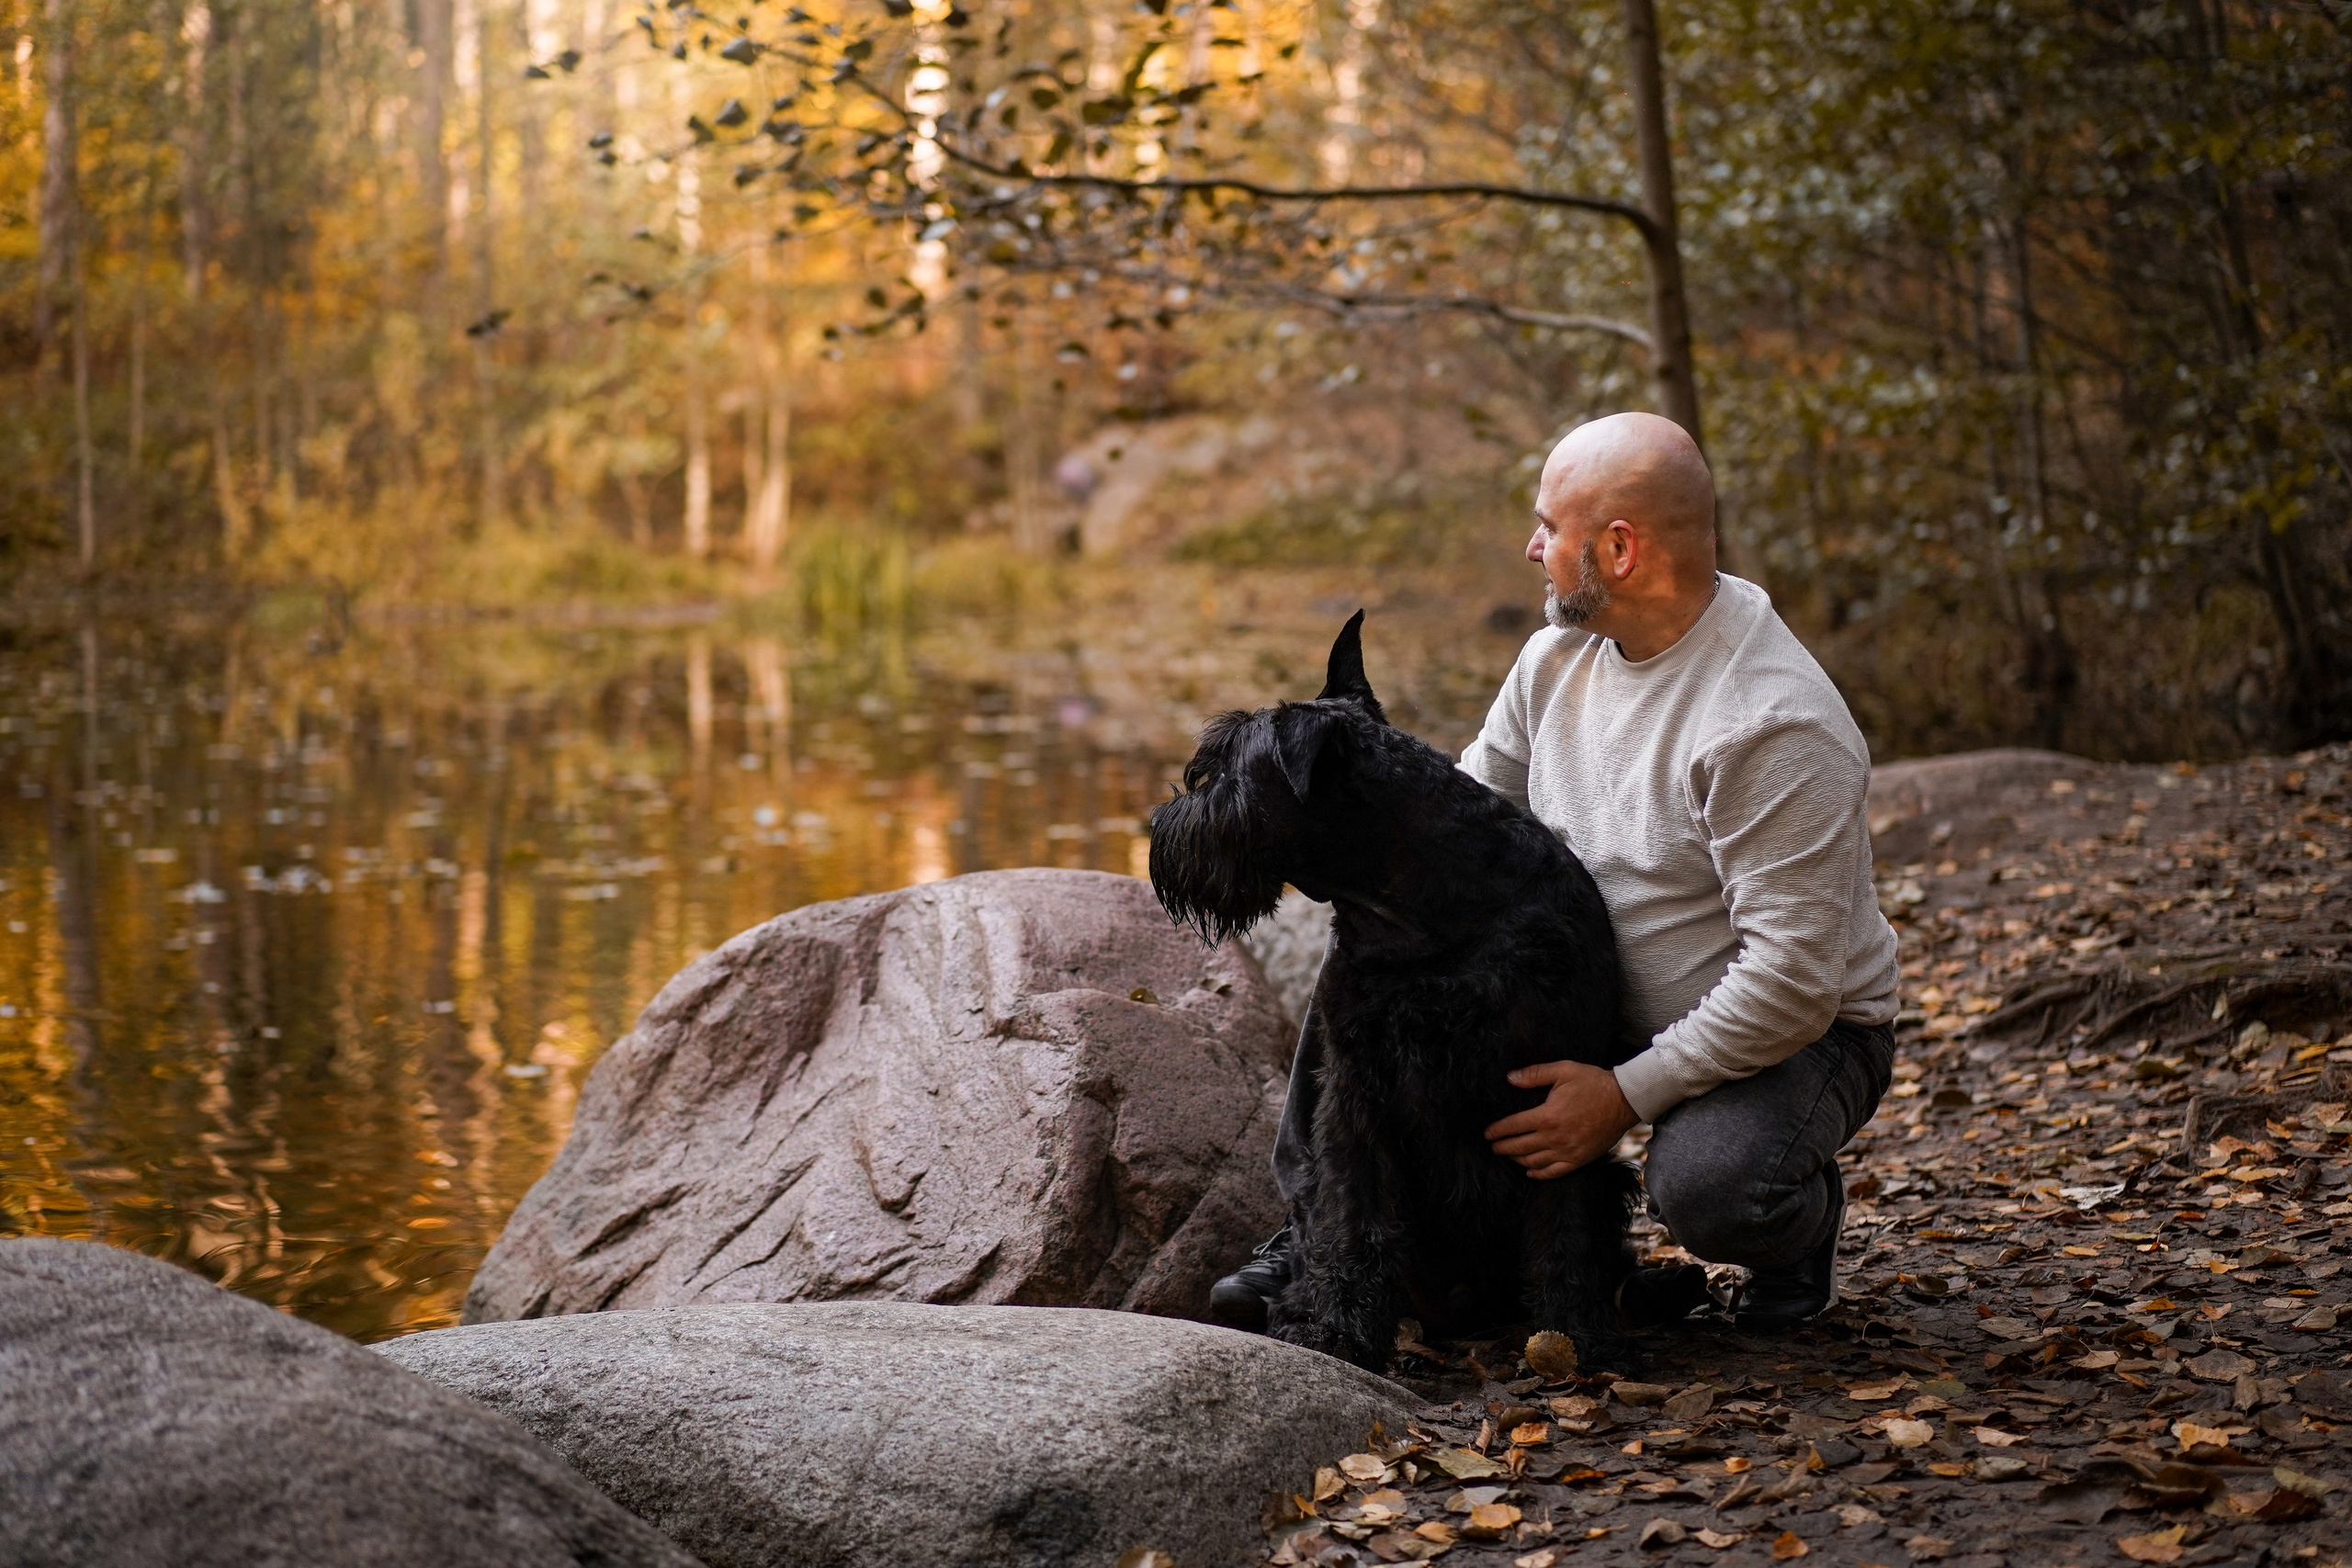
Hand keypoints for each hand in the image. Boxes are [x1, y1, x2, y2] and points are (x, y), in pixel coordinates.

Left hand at [1484, 1060, 1640, 1179]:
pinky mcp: (1579, 1159)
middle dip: (1502, 1147)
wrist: (1624, 1100)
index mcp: (1547, 1115)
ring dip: (1517, 1160)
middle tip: (1492, 1147)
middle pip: (1519, 1147)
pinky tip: (1530, 1172)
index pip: (1513, 1126)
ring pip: (1534, 1161)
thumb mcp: (1563, 1070)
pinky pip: (1554, 1172)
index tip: (1487, 1134)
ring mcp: (1567, 1151)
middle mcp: (1554, 1137)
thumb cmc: (1593, 1082)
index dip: (1497, 1131)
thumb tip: (1509, 1078)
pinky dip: (1539, 1174)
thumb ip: (1534, 1074)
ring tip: (1508, 1156)